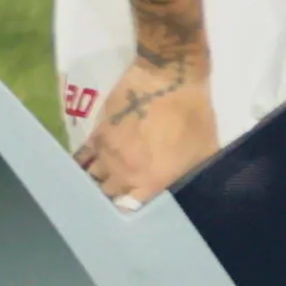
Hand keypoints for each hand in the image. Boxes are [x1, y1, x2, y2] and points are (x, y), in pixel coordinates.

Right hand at [78, 49, 216, 201]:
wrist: (167, 78)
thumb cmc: (192, 114)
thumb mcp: (204, 150)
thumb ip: (189, 174)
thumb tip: (187, 187)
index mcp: (151, 181)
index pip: (130, 207)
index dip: (129, 207)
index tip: (132, 203)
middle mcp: (124, 174)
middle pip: (109, 194)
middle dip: (113, 194)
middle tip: (117, 192)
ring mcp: (107, 155)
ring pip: (93, 178)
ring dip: (97, 180)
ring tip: (100, 181)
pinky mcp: (96, 135)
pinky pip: (81, 158)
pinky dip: (82, 165)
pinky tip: (82, 168)